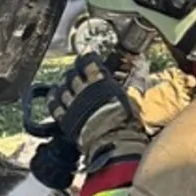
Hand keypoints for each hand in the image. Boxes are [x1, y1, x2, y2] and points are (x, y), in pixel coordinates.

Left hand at [47, 53, 148, 172]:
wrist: (112, 142)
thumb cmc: (126, 122)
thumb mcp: (134, 98)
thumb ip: (135, 81)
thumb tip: (141, 67)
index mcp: (100, 82)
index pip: (88, 62)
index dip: (86, 56)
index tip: (87, 53)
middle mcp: (83, 90)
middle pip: (72, 73)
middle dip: (75, 71)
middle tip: (78, 71)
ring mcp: (73, 104)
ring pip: (62, 87)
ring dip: (64, 83)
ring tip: (68, 83)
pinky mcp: (65, 118)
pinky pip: (54, 105)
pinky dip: (54, 99)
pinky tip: (55, 96)